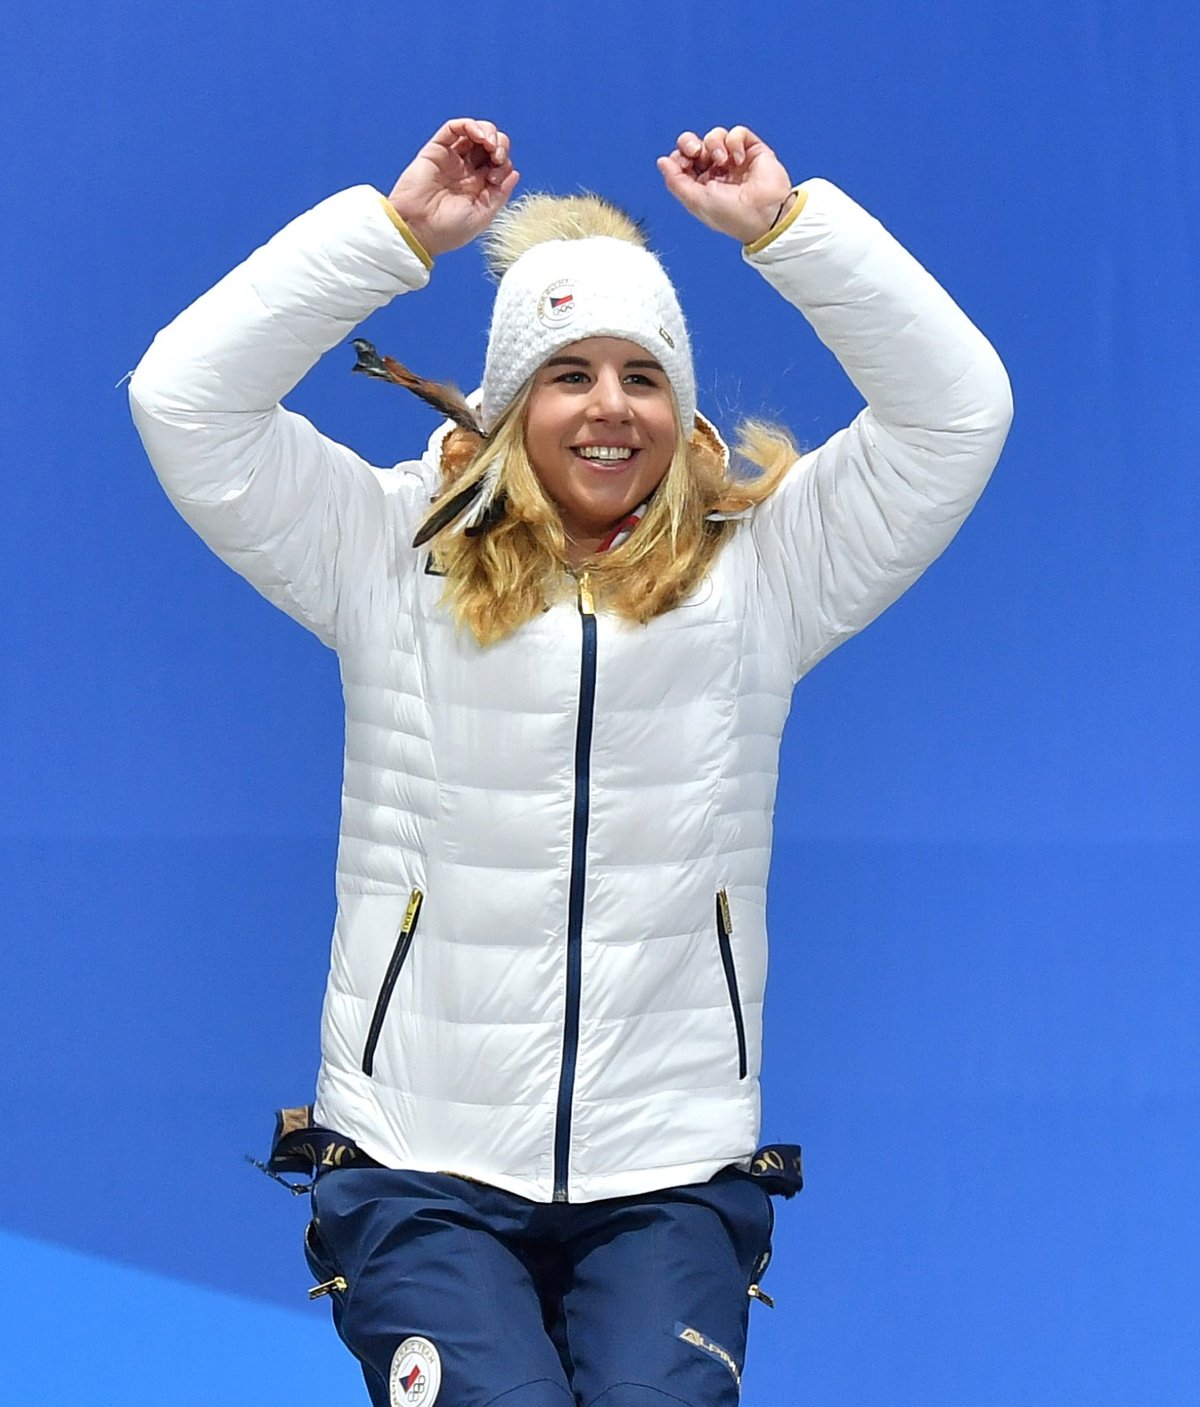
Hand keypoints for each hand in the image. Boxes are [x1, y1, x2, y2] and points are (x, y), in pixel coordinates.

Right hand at [387, 119, 519, 257]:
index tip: (496, 179)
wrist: (418, 230)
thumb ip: (500, 194)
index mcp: (478, 186)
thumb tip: (515, 172)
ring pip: (474, 131)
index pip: (500, 162)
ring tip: (489, 145)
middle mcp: (466, 170)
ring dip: (488, 132)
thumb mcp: (483, 216)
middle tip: (496, 159)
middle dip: (500, 146)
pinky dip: (469, 125)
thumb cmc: (448, 231)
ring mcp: (451, 159)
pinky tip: (478, 135)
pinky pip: (453, 128)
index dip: (505, 163)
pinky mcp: (436, 150)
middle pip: (491, 144)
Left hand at [657, 126, 793, 243]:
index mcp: (701, 185)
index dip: (679, 157)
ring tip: (723, 161)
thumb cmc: (732, 215)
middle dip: (689, 143)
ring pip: (714, 135)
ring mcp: (734, 160)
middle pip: (694, 144)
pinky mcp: (752, 150)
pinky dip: (735, 141)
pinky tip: (739, 158)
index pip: (682, 161)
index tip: (682, 163)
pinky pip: (737, 132)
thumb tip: (662, 161)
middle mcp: (716, 171)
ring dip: (714, 144)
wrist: (764, 214)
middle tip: (695, 152)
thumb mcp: (696, 201)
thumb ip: (676, 181)